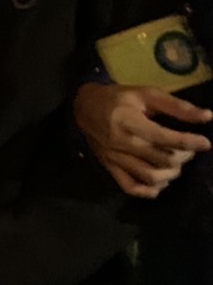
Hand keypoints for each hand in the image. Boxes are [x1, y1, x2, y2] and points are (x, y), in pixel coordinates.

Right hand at [74, 83, 211, 197]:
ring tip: (176, 163)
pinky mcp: (109, 168)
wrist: (83, 107)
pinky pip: (131, 187)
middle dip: (183, 156)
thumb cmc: (117, 99)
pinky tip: (160, 180)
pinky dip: (150, 190)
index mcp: (129, 122)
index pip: (165, 138)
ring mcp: (114, 159)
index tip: (205, 143)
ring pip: (150, 177)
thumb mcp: (145, 94)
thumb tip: (207, 116)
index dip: (189, 142)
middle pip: (162, 160)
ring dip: (171, 173)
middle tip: (188, 149)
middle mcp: (121, 143)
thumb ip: (176, 106)